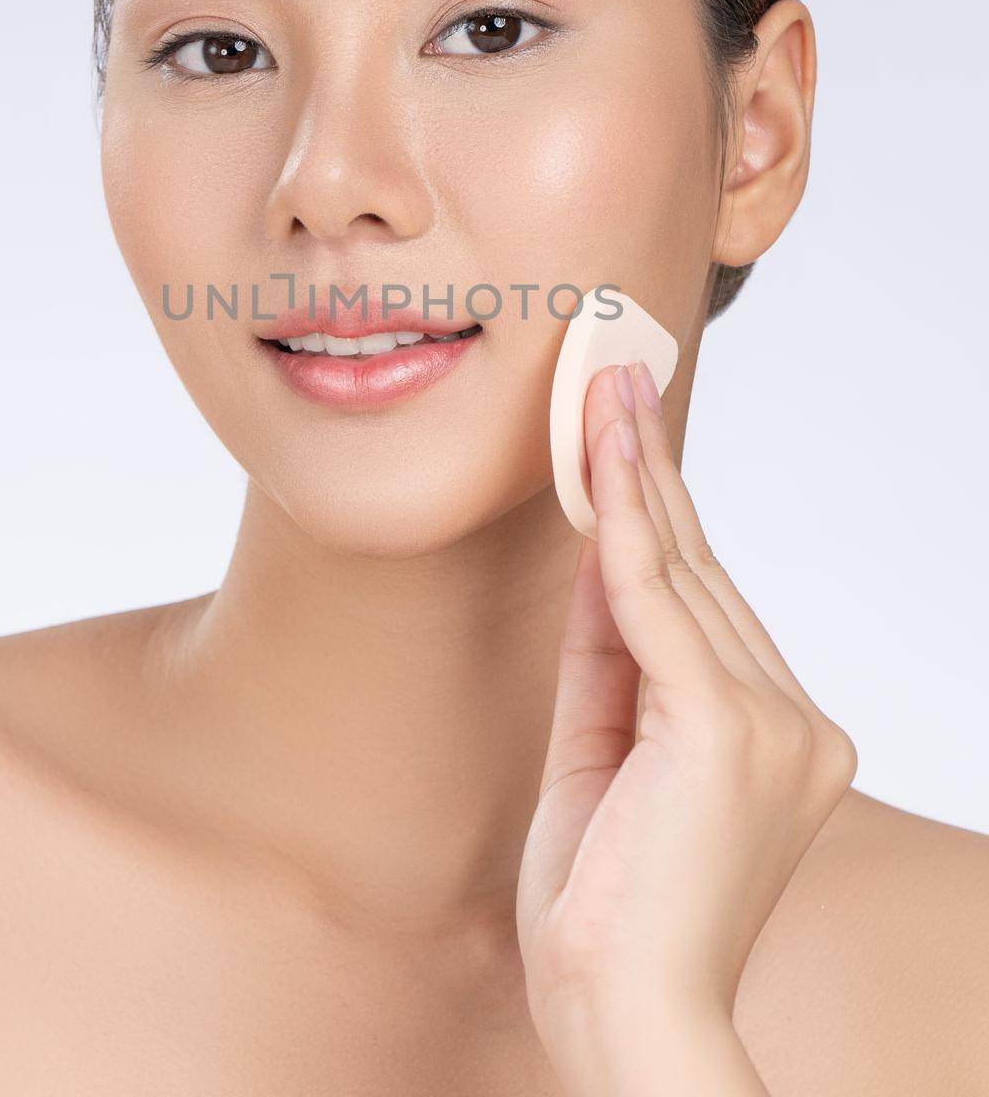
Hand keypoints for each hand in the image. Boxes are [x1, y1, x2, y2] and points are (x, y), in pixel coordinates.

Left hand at [516, 360, 857, 1081]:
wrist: (621, 1020)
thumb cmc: (605, 906)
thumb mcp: (603, 753)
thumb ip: (610, 654)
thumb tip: (601, 547)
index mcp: (779, 734)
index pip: (703, 601)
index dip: (658, 509)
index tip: (621, 431)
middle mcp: (795, 721)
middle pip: (700, 571)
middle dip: (646, 466)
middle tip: (611, 373)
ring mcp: (775, 726)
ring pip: (682, 576)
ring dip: (633, 475)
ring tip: (600, 389)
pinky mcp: (727, 732)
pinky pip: (657, 609)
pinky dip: (623, 531)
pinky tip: (598, 464)